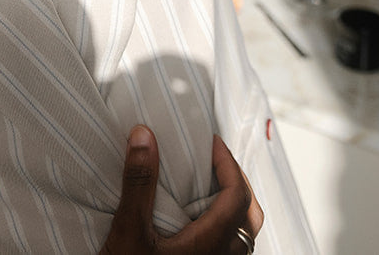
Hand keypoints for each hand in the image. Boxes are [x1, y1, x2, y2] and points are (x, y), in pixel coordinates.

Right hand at [99, 126, 264, 253]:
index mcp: (209, 245)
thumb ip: (138, 184)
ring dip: (234, 208)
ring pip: (243, 238)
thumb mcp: (128, 234)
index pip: (237, 195)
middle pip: (250, 216)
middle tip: (217, 161)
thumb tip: (144, 136)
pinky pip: (230, 254)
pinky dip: (225, 230)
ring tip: (210, 190)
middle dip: (238, 182)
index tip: (211, 143)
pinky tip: (199, 227)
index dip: (228, 164)